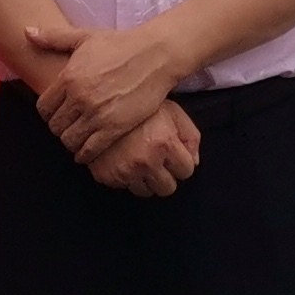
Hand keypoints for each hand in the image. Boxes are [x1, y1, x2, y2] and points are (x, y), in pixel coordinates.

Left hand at [35, 20, 191, 161]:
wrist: (155, 55)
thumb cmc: (121, 44)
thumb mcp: (85, 36)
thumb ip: (53, 37)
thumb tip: (27, 31)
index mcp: (68, 77)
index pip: (43, 108)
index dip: (48, 113)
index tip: (57, 113)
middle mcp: (79, 98)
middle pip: (55, 126)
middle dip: (60, 128)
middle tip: (69, 126)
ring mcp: (96, 114)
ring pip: (70, 141)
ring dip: (72, 142)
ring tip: (79, 138)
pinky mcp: (114, 127)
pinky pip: (90, 150)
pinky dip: (85, 154)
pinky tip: (88, 150)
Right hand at [84, 101, 201, 197]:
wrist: (100, 103)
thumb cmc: (141, 106)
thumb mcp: (172, 112)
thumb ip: (190, 136)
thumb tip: (194, 162)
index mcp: (165, 144)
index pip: (186, 171)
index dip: (181, 161)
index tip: (173, 154)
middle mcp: (146, 161)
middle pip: (167, 188)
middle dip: (166, 175)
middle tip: (158, 160)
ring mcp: (124, 171)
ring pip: (146, 191)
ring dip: (146, 179)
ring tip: (140, 159)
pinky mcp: (106, 175)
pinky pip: (124, 187)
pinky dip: (126, 177)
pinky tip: (124, 160)